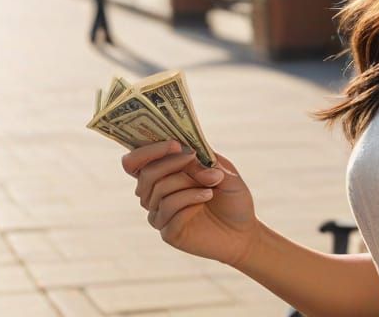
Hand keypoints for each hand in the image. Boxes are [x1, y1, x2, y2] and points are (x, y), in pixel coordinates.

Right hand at [122, 141, 256, 265]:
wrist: (244, 231)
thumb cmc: (232, 198)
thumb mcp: (225, 172)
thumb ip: (205, 160)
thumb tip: (187, 153)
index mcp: (163, 176)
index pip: (135, 162)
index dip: (148, 151)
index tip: (175, 144)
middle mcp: (156, 195)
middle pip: (147, 175)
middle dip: (173, 164)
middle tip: (197, 161)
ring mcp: (160, 215)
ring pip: (160, 193)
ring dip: (188, 185)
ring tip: (211, 188)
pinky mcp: (169, 233)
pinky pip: (169, 213)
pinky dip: (189, 202)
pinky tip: (206, 199)